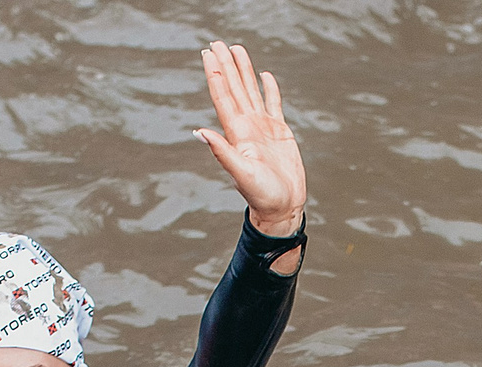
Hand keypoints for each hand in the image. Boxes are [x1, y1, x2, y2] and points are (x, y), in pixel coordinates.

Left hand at [194, 43, 305, 240]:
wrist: (283, 209)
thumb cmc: (262, 196)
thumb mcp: (241, 173)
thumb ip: (222, 151)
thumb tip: (198, 132)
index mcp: (236, 133)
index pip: (222, 96)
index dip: (215, 74)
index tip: (207, 53)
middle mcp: (247, 126)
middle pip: (234, 88)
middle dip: (225, 64)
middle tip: (217, 42)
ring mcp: (263, 128)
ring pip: (251, 91)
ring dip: (243, 70)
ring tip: (237, 49)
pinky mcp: (280, 132)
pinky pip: (273, 104)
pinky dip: (269, 89)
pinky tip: (265, 76)